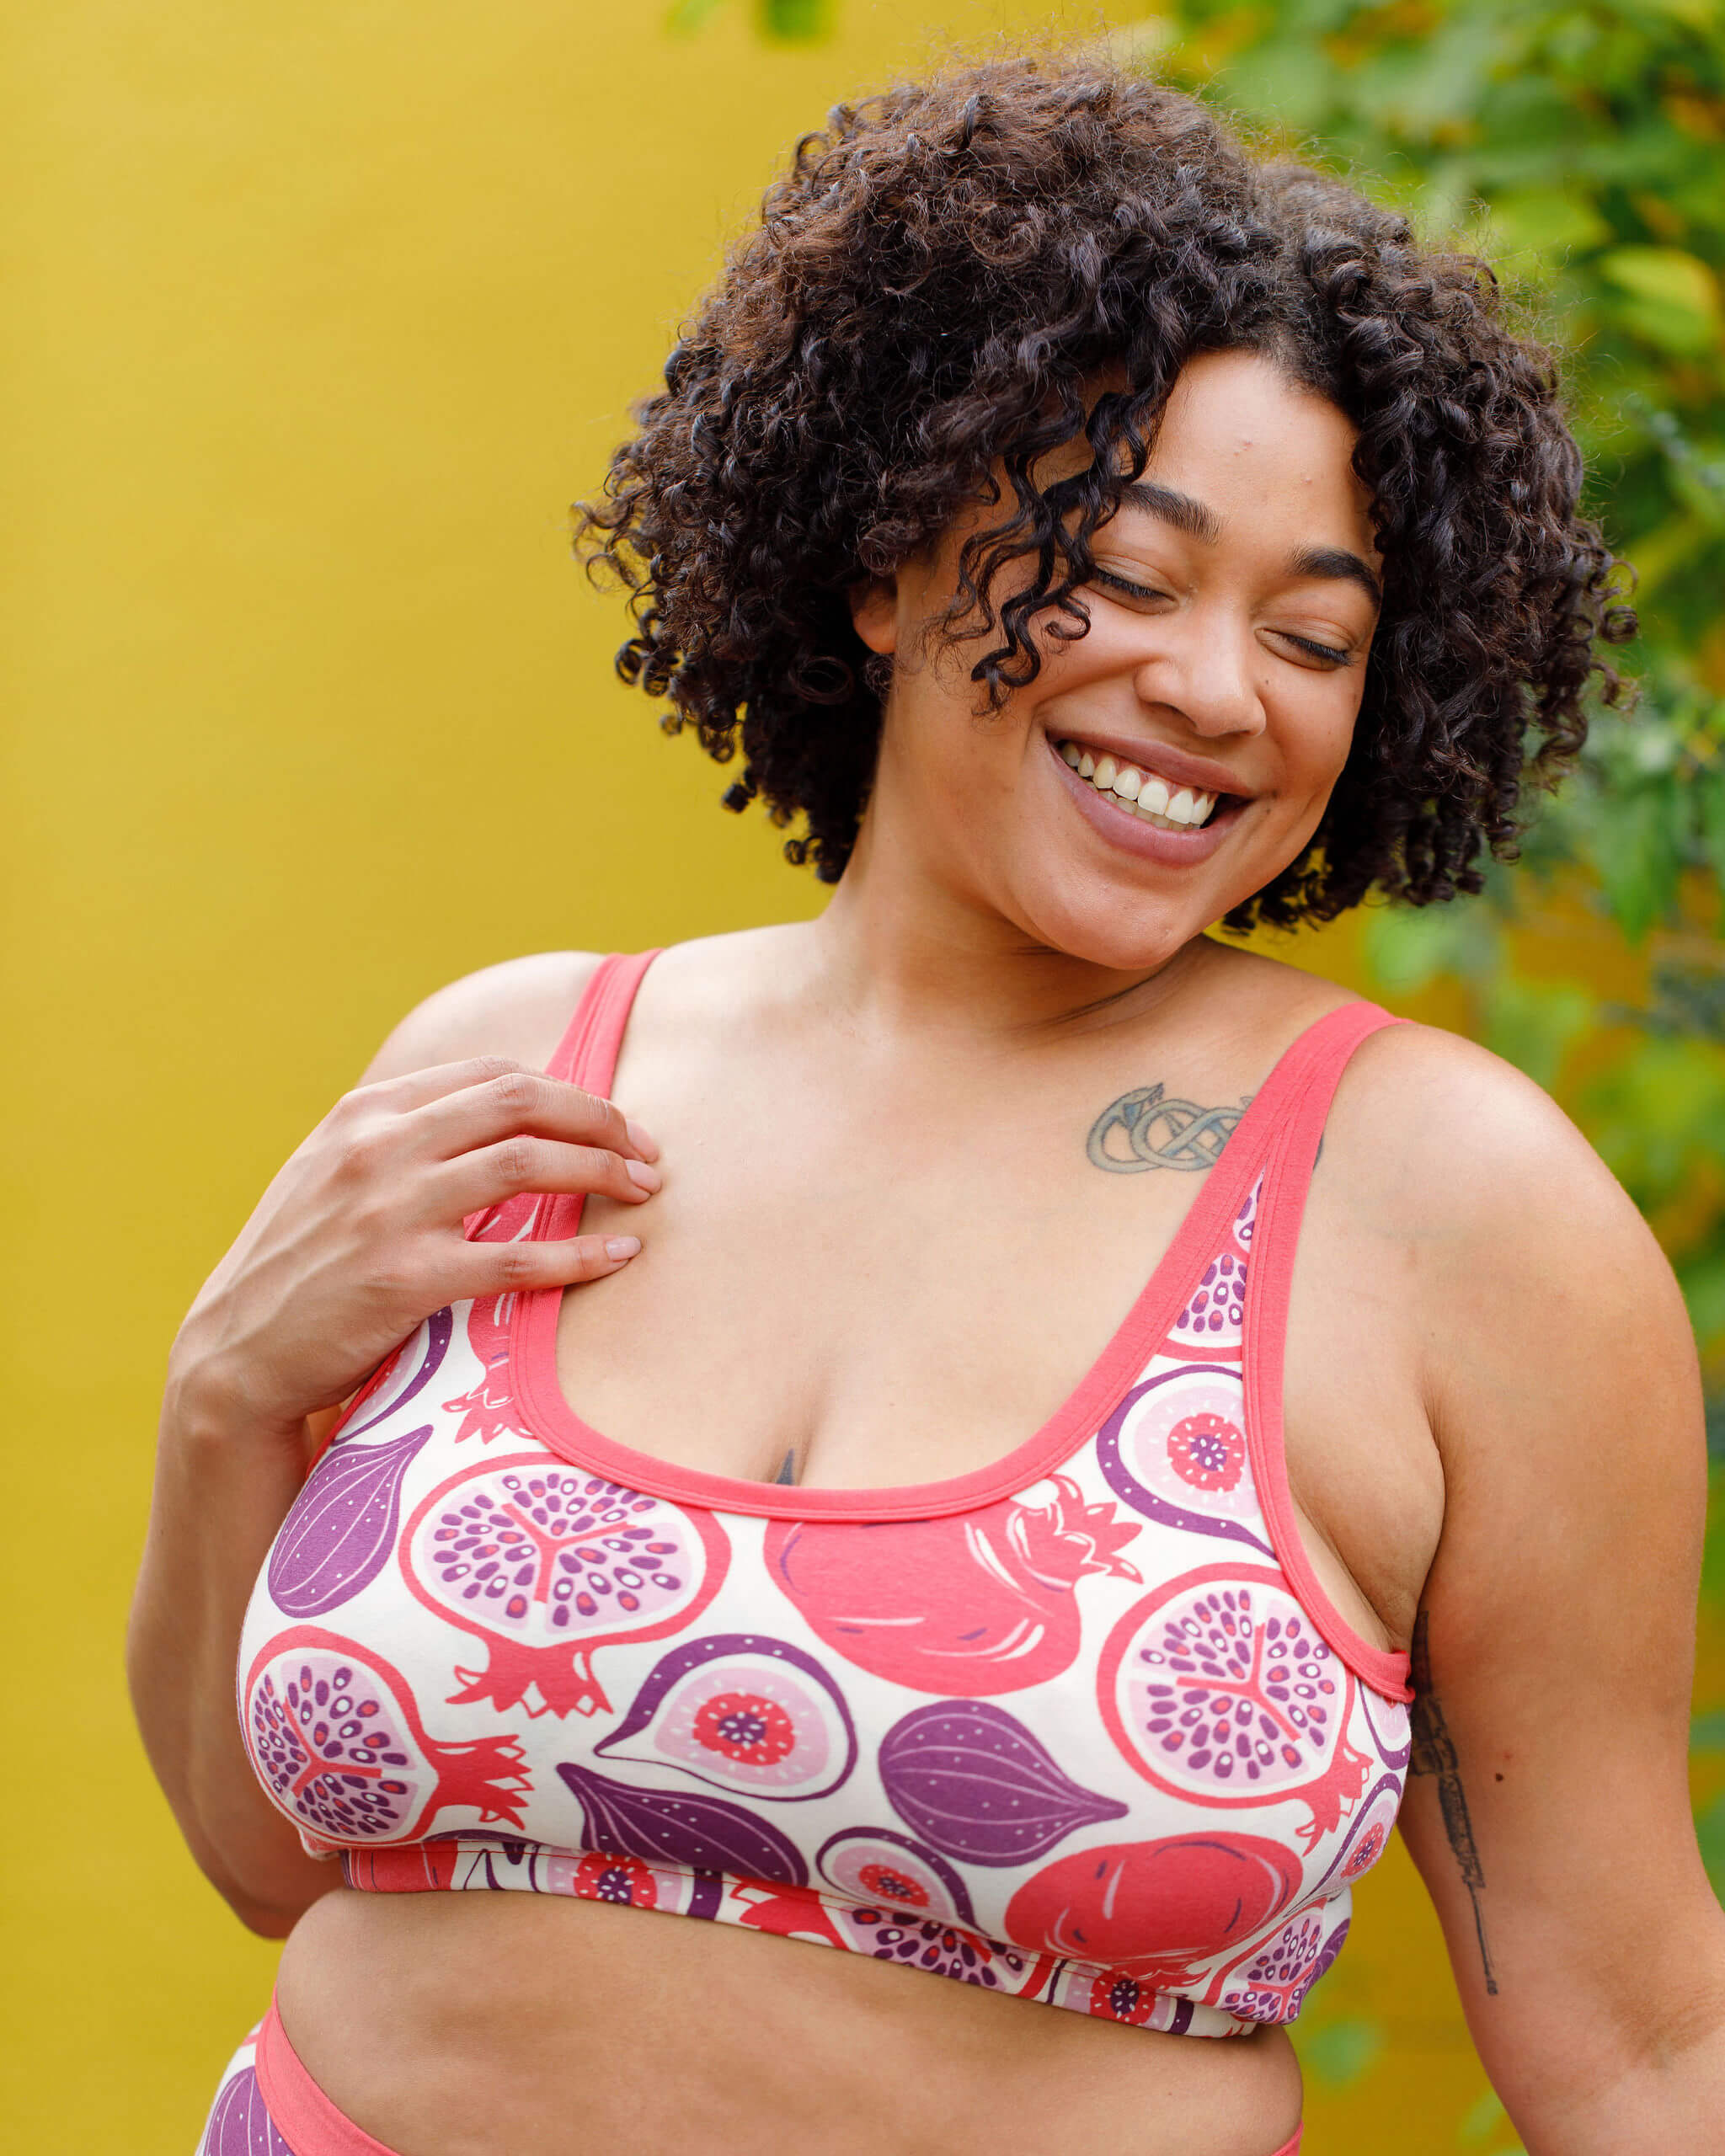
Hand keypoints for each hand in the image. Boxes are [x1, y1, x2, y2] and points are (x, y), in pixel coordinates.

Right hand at [167, 1058, 659, 1439]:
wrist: (236, 1354)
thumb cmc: (301, 1266)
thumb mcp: (334, 1174)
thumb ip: (404, 1138)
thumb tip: (503, 1120)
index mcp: (366, 1113)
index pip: (492, 1074)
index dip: (567, 1092)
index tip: (611, 1120)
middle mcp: (378, 1148)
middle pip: (520, 1101)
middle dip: (600, 1119)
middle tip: (646, 1150)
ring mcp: (390, 1212)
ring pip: (528, 1165)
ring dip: (602, 1171)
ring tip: (644, 1190)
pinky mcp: (405, 1280)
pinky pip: (518, 1259)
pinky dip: (581, 1255)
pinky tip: (619, 1255)